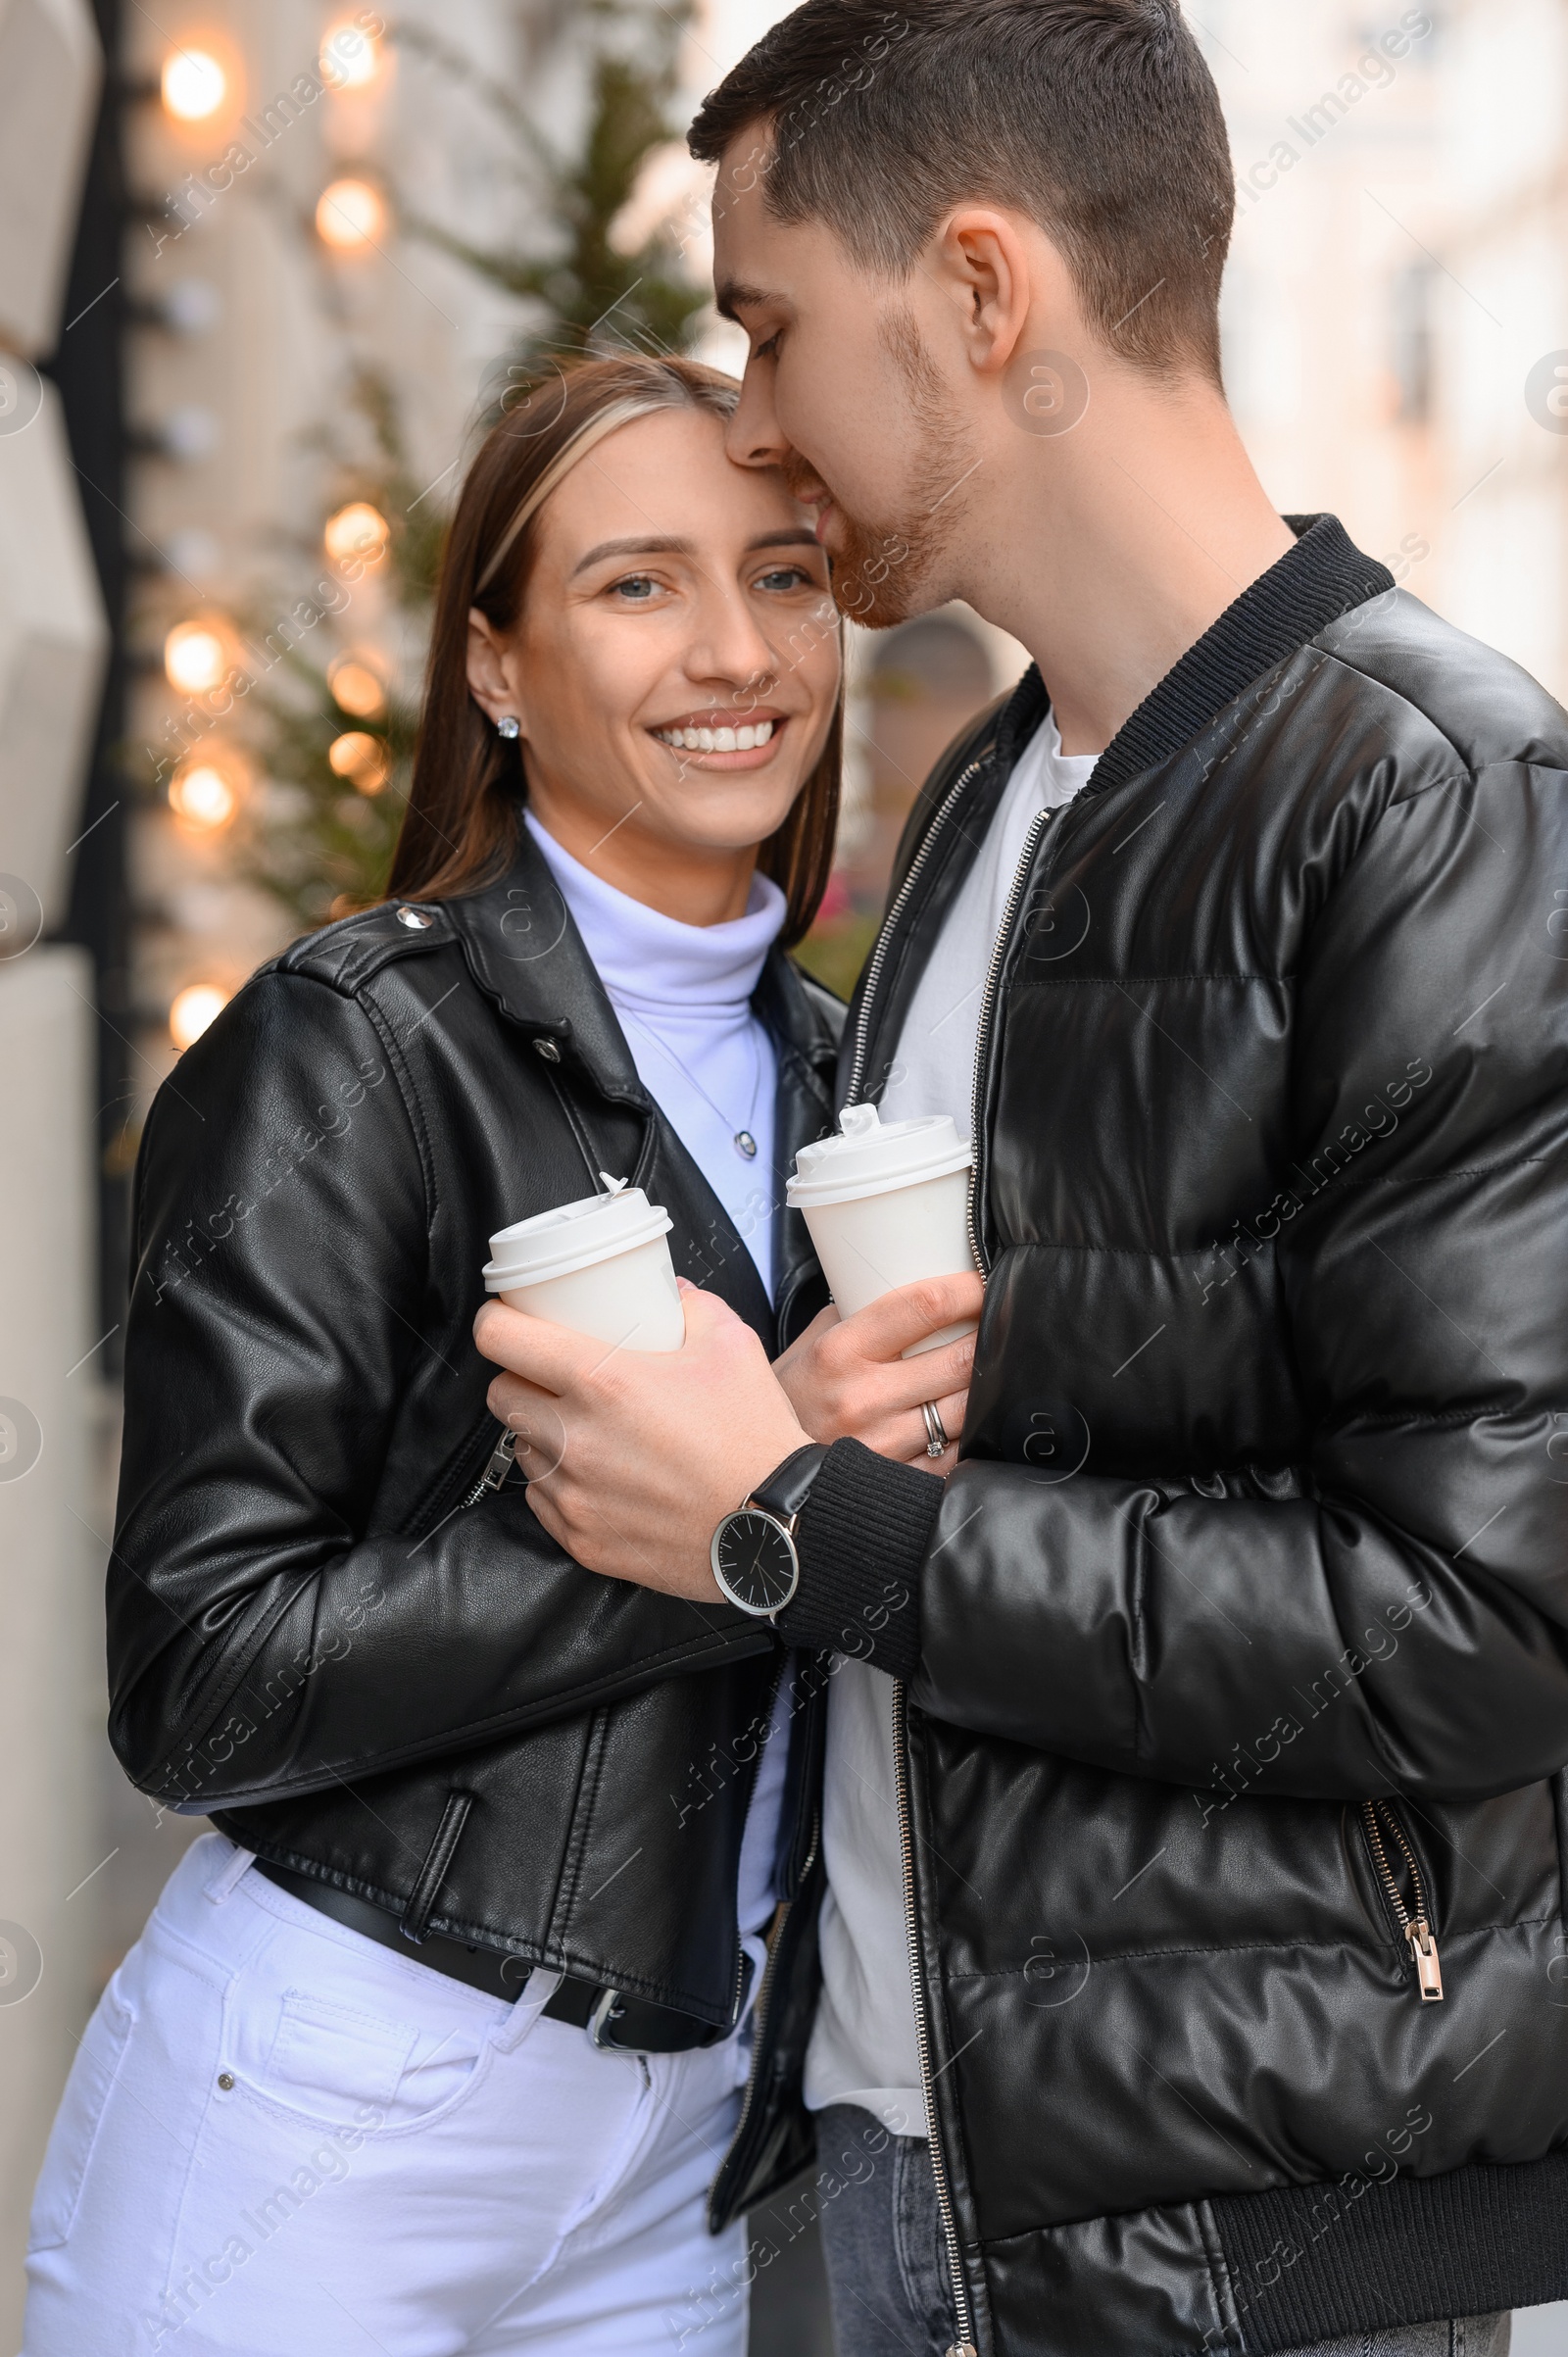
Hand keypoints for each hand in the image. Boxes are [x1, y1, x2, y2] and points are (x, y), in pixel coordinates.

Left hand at [473, 1283, 805, 1601]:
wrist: (775, 1527)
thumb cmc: (753, 1437)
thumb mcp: (731, 1346)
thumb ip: (692, 1306)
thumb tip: (670, 1292)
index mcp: (602, 1381)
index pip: (501, 1339)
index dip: (496, 1320)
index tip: (505, 1318)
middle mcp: (576, 1438)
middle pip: (500, 1394)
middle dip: (518, 1378)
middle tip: (550, 1375)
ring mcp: (573, 1493)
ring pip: (522, 1448)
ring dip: (542, 1433)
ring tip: (585, 1428)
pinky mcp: (580, 1538)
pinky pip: (543, 1500)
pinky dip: (560, 1483)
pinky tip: (598, 1475)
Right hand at [773, 1273, 982, 1473]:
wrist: (755, 1472)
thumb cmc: (786, 1400)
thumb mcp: (807, 1347)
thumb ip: (851, 1316)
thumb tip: (901, 1288)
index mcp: (839, 1352)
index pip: (921, 1307)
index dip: (967, 1289)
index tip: (986, 1281)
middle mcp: (863, 1397)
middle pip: (959, 1358)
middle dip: (991, 1336)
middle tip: (1002, 1325)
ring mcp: (884, 1444)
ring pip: (967, 1408)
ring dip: (987, 1385)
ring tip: (992, 1369)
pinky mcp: (897, 1480)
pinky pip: (957, 1453)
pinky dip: (971, 1433)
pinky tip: (971, 1418)